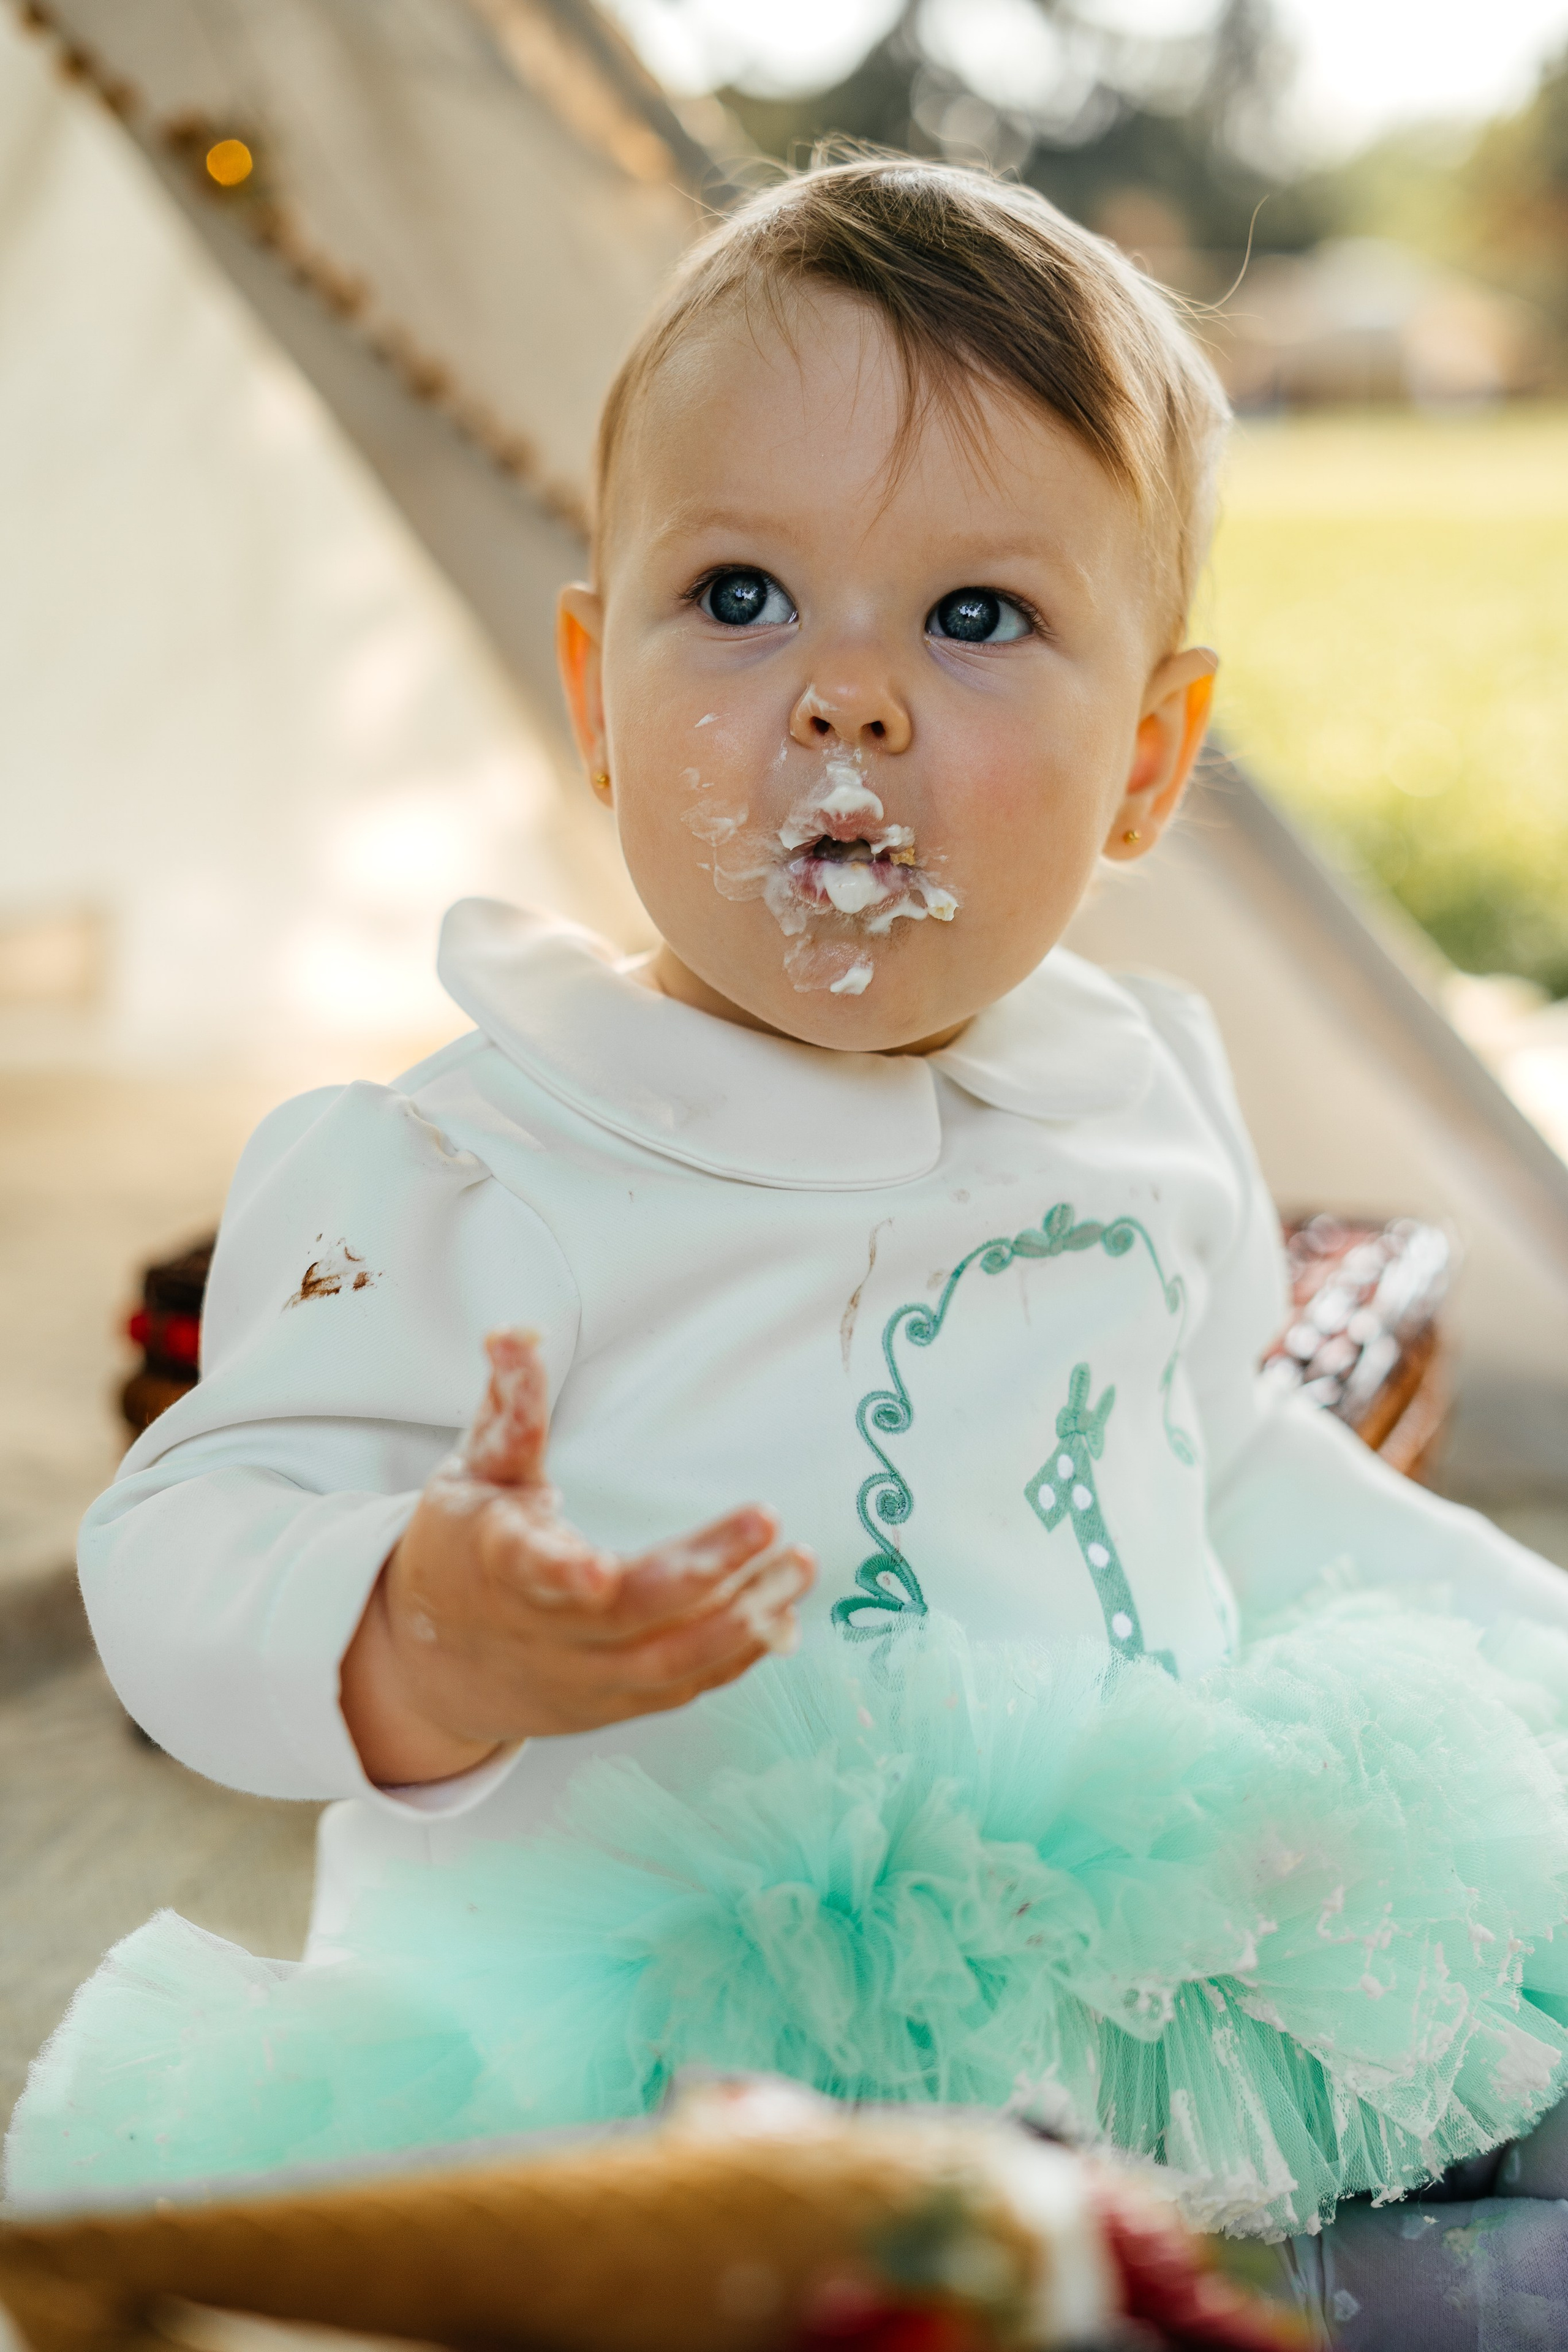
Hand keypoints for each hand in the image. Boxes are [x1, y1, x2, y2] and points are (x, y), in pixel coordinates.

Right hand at [340, 1330, 814, 1785]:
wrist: (437, 1665)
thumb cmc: (462, 1549)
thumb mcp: (475, 1472)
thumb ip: (509, 1407)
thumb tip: (516, 1332)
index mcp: (497, 1562)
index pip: (527, 1570)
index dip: (558, 1574)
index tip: (595, 1572)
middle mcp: (542, 1629)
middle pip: (626, 1615)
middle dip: (701, 1573)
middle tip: (767, 1520)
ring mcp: (582, 1675)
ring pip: (668, 1661)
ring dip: (743, 1618)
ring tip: (800, 1565)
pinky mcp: (616, 1703)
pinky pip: (684, 1686)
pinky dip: (738, 1655)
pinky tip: (783, 1610)